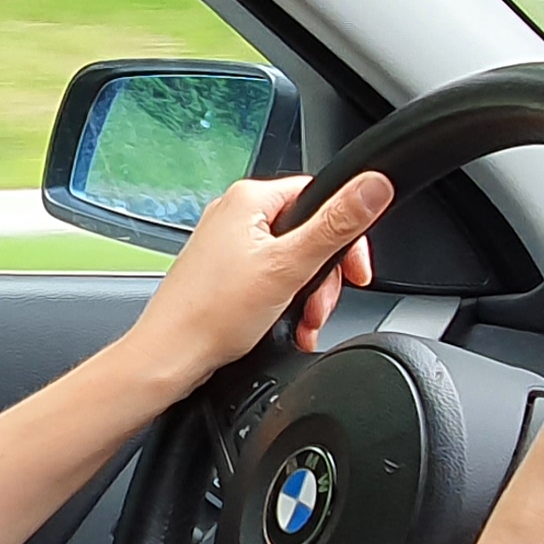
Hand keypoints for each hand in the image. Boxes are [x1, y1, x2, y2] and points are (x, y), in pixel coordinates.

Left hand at [115, 173, 392, 388]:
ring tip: (301, 322)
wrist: (169, 357)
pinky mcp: (224, 271)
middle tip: (318, 307)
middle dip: (323, 277)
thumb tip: (374, 186)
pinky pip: (271, 277)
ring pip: (292, 260)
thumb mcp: (289, 267)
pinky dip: (285, 301)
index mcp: (249, 199)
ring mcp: (228, 244)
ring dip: (306, 295)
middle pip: (309, 232)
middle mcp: (236, 215)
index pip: (321, 197)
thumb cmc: (212, 315)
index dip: (346, 236)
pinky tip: (287, 326)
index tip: (355, 272)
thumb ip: (336, 225)